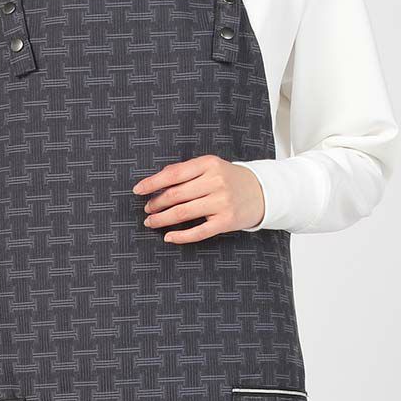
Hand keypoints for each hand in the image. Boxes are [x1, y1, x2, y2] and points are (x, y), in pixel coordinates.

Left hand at [133, 155, 265, 243]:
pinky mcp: (226, 221)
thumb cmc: (230, 179)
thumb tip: (159, 178)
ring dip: (162, 219)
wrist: (262, 192)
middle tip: (147, 210)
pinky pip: (198, 232)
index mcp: (208, 164)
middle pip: (175, 195)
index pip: (173, 174)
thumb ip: (186, 171)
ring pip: (183, 213)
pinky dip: (180, 236)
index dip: (152, 183)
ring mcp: (221, 202)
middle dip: (156, 204)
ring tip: (151, 222)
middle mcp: (215, 182)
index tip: (138, 190)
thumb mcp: (211, 167)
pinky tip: (168, 237)